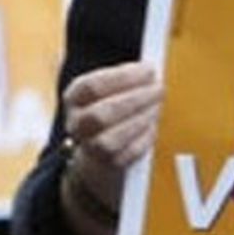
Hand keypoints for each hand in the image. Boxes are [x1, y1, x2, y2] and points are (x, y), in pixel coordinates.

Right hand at [60, 62, 162, 234]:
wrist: (98, 148)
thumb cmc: (108, 109)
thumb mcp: (108, 89)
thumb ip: (125, 79)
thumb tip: (149, 71)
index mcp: (75, 98)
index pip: (92, 86)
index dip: (123, 77)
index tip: (148, 70)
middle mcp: (77, 124)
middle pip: (101, 114)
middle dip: (135, 100)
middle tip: (158, 89)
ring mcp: (90, 147)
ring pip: (111, 139)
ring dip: (140, 119)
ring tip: (156, 105)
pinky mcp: (109, 164)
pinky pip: (128, 154)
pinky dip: (144, 138)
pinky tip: (153, 124)